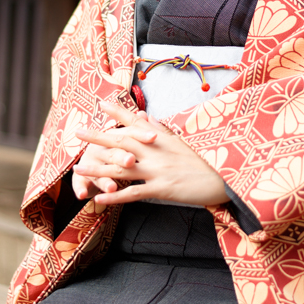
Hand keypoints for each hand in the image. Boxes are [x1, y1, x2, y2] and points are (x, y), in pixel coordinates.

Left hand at [73, 100, 227, 206]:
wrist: (226, 179)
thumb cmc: (208, 160)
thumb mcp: (185, 142)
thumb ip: (163, 131)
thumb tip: (148, 118)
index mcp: (163, 138)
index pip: (136, 122)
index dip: (118, 113)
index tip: (101, 104)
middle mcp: (157, 151)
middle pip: (122, 142)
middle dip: (99, 137)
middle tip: (78, 132)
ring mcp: (159, 170)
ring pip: (122, 168)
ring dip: (98, 169)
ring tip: (78, 169)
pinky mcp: (163, 189)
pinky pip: (134, 193)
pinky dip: (116, 196)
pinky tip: (100, 199)